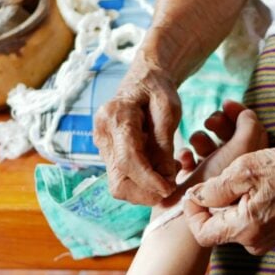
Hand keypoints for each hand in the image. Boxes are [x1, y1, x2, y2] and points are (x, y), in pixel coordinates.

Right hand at [94, 56, 181, 204]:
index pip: (128, 159)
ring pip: (118, 185)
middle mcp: (103, 134)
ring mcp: (103, 146)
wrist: (143, 80)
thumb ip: (165, 142)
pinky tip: (159, 171)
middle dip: (145, 193)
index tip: (170, 189)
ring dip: (145, 191)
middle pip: (118, 180)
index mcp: (115, 116)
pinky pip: (123, 179)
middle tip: (171, 189)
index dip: (149, 180)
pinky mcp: (108, 155)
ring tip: (168, 175)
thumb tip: (166, 178)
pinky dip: (142, 184)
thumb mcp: (169, 109)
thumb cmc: (158, 90)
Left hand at [184, 146, 274, 254]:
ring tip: (238, 182)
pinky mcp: (273, 235)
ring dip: (227, 205)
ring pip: (231, 226)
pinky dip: (241, 208)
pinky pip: (246, 225)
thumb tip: (193, 198)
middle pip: (216, 229)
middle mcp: (255, 242)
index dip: (193, 213)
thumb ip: (213, 189)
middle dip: (212, 205)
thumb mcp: (243, 171)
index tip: (195, 192)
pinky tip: (252, 189)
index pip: (202, 234)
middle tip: (219, 179)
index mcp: (246, 229)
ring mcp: (266, 241)